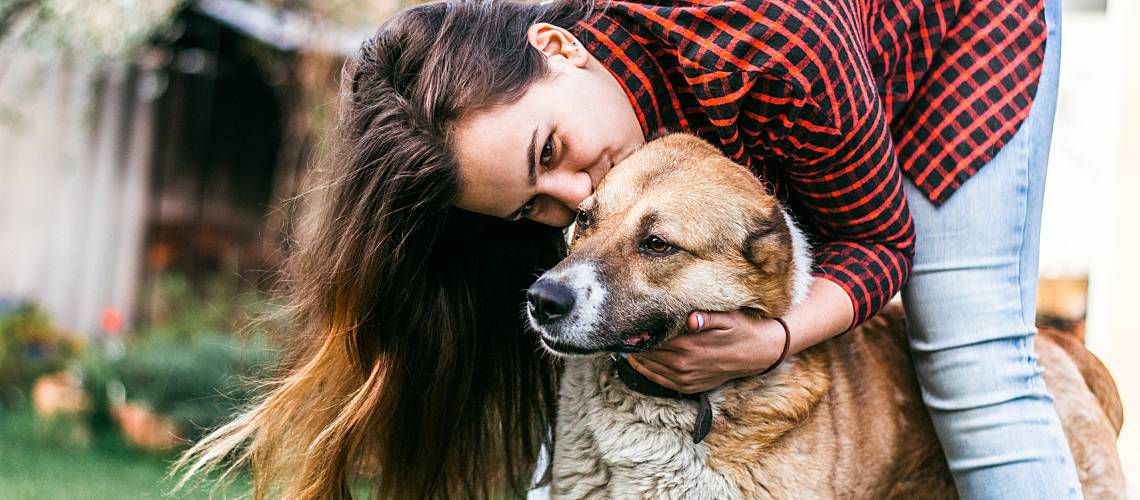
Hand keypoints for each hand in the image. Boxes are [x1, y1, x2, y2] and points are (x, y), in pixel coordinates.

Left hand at [627, 310, 788, 393]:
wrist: (758, 354)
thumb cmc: (741, 330)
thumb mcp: (727, 319)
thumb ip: (706, 318)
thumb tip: (691, 318)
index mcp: (690, 347)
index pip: (654, 340)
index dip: (638, 333)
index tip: (625, 325)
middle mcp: (685, 365)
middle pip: (649, 354)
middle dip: (634, 345)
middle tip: (618, 334)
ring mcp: (687, 378)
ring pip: (652, 369)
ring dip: (636, 359)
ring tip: (623, 347)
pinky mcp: (690, 386)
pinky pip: (661, 381)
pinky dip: (647, 372)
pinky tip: (638, 363)